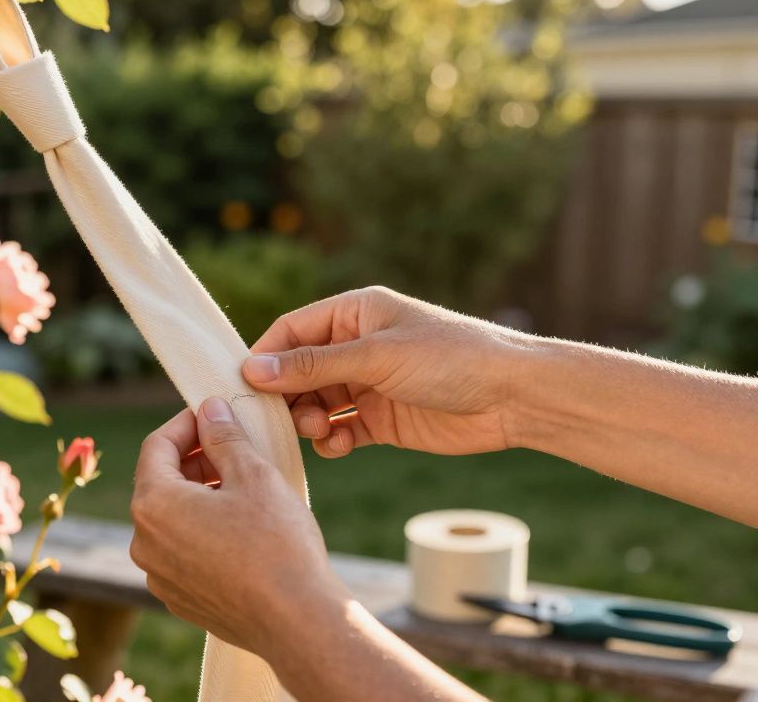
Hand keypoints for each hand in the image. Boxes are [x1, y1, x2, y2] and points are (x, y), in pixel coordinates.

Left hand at [130, 398, 348, 655]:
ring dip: (199, 495)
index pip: (157, 446)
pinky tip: (241, 528)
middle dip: (194, 460)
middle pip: (160, 483)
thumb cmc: (277, 543)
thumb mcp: (253, 474)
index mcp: (154, 505)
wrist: (297, 620)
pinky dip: (202, 530)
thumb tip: (210, 409)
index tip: (214, 414)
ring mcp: (159, 576)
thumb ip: (224, 436)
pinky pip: (182, 551)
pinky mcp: (180, 599)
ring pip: (171, 519)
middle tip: (233, 447)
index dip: (186, 423)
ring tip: (241, 487)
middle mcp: (145, 542)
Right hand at [241, 286, 532, 456]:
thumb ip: (313, 366)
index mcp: (354, 313)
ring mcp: (369, 384)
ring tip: (322, 429)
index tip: (244, 387)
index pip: (291, 331)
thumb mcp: (376, 356)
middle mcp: (357, 346)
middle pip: (297, 372)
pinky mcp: (382, 420)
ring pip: (316, 403)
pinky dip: (334, 440)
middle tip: (282, 419)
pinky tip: (341, 444)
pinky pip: (341, 430)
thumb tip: (253, 369)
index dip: (265, 358)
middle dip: (287, 397)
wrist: (513, 397)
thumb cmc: (451, 358)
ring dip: (310, 420)